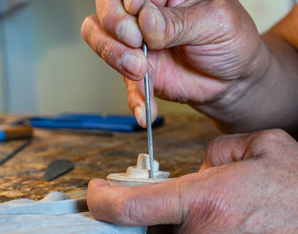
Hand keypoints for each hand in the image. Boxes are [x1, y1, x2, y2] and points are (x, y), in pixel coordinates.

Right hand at [81, 0, 267, 127]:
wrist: (232, 82)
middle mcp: (145, 3)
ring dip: (112, 52)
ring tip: (141, 69)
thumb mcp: (216, 21)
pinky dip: (131, 93)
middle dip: (114, 19)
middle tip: (136, 39)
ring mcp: (134, 34)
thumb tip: (145, 21)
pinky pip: (116, 75)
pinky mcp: (131, 64)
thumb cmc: (231, 40)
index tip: (138, 4)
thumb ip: (178, 21)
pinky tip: (146, 103)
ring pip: (96, 32)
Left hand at [87, 129, 297, 232]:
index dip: (103, 200)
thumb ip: (220, 149)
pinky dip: (184, 229)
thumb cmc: (294, 193)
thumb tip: (203, 165)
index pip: (130, 207)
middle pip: (145, 223)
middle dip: (145, 207)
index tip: (95, 193)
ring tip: (199, 209)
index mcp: (204, 202)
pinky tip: (209, 220)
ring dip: (168, 221)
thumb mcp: (261, 147)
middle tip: (156, 196)